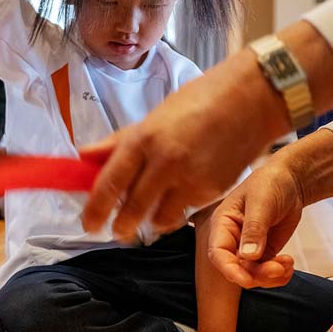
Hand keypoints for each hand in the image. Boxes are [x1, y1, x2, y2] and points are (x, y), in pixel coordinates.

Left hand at [82, 50, 287, 240]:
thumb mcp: (151, 118)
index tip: (88, 224)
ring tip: (150, 212)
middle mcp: (164, 163)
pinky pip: (185, 211)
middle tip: (116, 231)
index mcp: (142, 140)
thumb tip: (84, 156)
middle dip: (121, 227)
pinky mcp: (212, 190)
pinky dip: (177, 210)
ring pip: (160, 219)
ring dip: (151, 221)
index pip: (109, 184)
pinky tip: (179, 194)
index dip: (95, 210)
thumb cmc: (196, 103)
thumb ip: (117, 143)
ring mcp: (190, 179)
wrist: (249, 101)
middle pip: (133, 210)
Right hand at [208, 165, 302, 289]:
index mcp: (223, 224)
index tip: (247, 279)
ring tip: (287, 264)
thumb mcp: (262, 203)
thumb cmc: (270, 183)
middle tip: (279, 268)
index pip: (218, 253)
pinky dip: (279, 274)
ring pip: (253, 274)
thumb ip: (254, 229)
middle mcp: (232, 239)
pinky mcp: (264, 252)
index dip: (230, 269)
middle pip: (237, 268)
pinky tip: (289, 263)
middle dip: (257, 274)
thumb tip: (248, 256)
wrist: (291, 181)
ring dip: (270, 276)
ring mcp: (248, 248)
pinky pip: (267, 272)